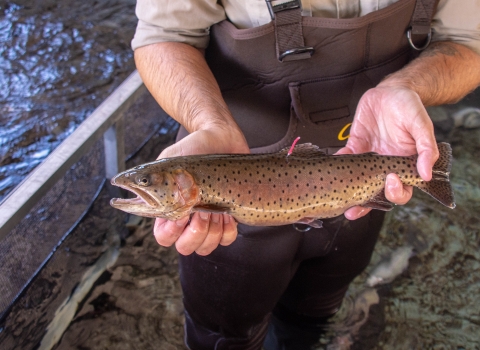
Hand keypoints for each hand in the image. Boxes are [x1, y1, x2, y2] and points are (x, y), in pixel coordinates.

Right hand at [153, 127, 249, 254]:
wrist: (221, 137)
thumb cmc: (193, 147)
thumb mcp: (168, 160)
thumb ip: (150, 176)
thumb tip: (124, 183)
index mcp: (170, 209)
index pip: (163, 237)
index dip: (171, 232)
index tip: (181, 213)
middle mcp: (188, 219)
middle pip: (185, 248)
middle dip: (195, 232)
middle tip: (200, 210)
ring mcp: (209, 221)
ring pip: (206, 247)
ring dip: (211, 230)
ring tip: (214, 209)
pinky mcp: (229, 218)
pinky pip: (227, 240)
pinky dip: (227, 230)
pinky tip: (227, 214)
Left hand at [336, 84, 438, 219]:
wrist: (392, 90)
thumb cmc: (410, 107)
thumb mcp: (422, 124)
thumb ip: (425, 148)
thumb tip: (426, 174)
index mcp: (404, 165)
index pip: (402, 190)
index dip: (396, 192)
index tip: (390, 181)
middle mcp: (386, 166)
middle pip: (377, 193)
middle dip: (366, 205)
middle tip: (355, 210)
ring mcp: (369, 158)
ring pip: (358, 182)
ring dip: (348, 193)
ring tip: (340, 203)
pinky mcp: (355, 147)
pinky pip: (346, 160)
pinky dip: (338, 164)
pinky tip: (333, 165)